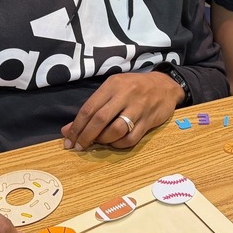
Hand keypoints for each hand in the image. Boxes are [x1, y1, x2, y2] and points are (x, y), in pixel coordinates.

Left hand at [61, 71, 182, 151]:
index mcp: (113, 84)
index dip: (76, 126)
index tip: (68, 139)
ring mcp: (138, 108)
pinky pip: (131, 138)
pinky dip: (119, 144)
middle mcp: (125, 95)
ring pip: (116, 130)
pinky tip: (114, 143)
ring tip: (98, 142)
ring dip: (103, 140)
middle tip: (78, 147)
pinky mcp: (149, 121)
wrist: (165, 86)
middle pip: (100, 119)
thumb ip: (93, 107)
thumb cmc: (134, 87)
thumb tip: (67, 129)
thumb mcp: (113, 89)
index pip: (89, 108)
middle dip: (86, 136)